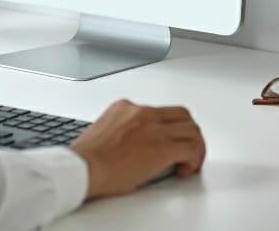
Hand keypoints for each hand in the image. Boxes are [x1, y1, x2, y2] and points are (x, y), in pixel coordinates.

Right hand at [70, 100, 205, 198]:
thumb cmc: (87, 159)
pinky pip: (191, 148)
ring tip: (190, 161)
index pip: (159, 111)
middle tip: (188, 149)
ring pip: (191, 130)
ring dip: (195, 146)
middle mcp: (143, 113)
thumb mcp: (105, 131)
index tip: (168, 140)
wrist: (82, 169)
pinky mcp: (162, 147)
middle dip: (189, 132)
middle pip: (181, 115)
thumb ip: (123, 130)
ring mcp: (154, 128)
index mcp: (126, 108)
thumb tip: (135, 145)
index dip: (169, 128)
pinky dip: (194, 159)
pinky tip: (186, 169)